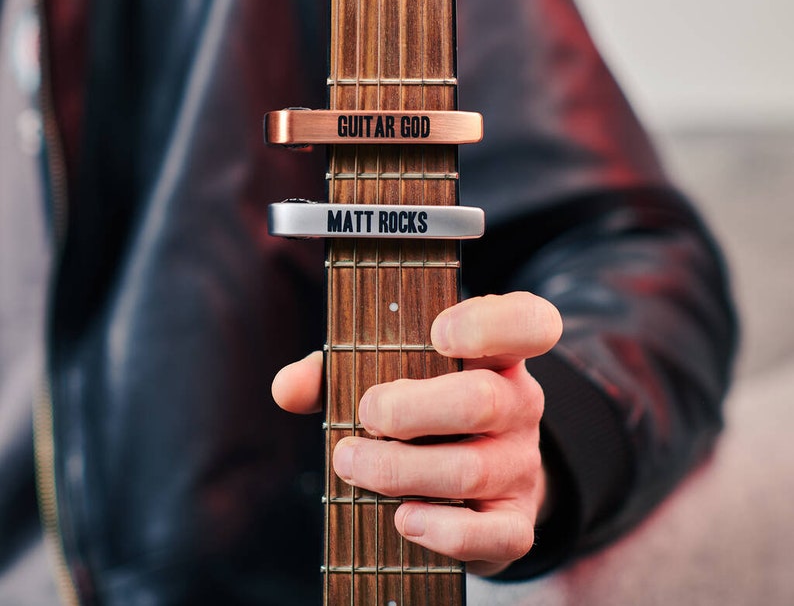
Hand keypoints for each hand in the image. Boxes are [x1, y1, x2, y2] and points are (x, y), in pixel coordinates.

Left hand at [272, 291, 561, 575]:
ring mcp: (521, 464)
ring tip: (352, 465)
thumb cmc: (420, 410)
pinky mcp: (515, 521)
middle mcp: (519, 403)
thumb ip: (334, 369)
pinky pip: (488, 532)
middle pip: (483, 400)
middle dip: (410, 410)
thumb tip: (287, 387)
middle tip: (365, 415)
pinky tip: (403, 518)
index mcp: (496, 353)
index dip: (489, 324)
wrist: (475, 479)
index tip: (437, 334)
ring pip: (471, 469)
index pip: (528, 323)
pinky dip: (440, 529)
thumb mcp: (385, 373)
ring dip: (399, 470)